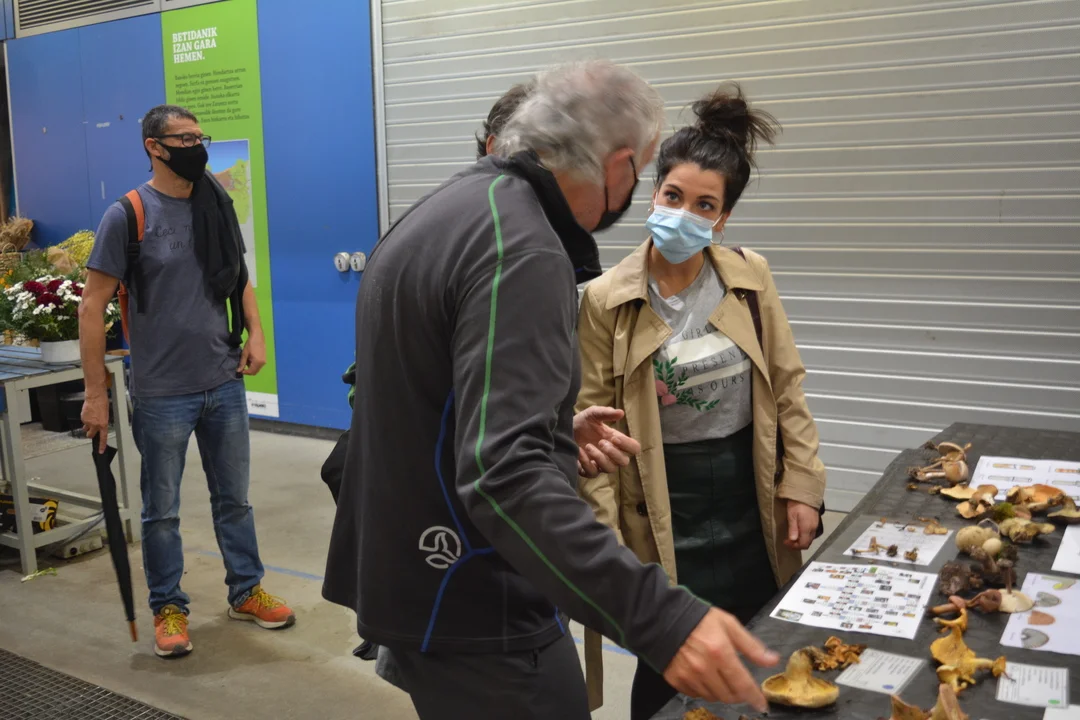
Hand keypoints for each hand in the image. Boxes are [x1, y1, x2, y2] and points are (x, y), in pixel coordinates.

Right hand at [81, 393, 110, 454]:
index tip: (101, 451)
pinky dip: (85, 420)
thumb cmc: (103, 405)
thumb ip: (102, 424)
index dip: (102, 445)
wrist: (95, 397)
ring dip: (87, 426)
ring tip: (91, 418)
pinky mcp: (83, 419)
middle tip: (91, 430)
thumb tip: (98, 429)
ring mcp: (88, 422)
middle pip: (90, 435)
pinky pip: (84, 422)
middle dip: (90, 434)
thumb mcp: (106, 416)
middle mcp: (95, 425)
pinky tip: (88, 414)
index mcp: (103, 425)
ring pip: (86, 428)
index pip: (103, 438)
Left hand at [238, 331, 265, 375]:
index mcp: (258, 362)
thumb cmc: (250, 344)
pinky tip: (250, 359)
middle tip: (242, 367)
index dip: (244, 372)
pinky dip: (254, 365)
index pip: (250, 372)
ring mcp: (264, 361)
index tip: (239, 370)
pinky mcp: (264, 359)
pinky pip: (259, 365)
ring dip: (251, 368)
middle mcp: (262, 363)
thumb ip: (242, 363)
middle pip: (255, 372)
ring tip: (246, 361)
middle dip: (248, 371)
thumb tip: (238, 371)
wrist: (257, 336)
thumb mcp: (244, 354)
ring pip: (257, 369)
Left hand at [573, 406, 640, 477]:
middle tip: (601, 442)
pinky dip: (586, 462)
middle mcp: (611, 454)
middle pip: (624, 462)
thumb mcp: (592, 414)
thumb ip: (606, 413)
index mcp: (616, 441)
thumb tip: (621, 412)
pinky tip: (579, 451)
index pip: (634, 448)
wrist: (563, 430)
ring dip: (600, 458)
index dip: (627, 445)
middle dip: (614, 453)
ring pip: (610, 469)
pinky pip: (592, 473)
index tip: (614, 437)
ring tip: (588, 446)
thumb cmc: (582, 422)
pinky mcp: (588, 470)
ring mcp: (600, 464)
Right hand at [663, 608, 778, 711]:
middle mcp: (704, 668)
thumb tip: (771, 660)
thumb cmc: (699, 619)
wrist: (664, 617)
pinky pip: (695, 695)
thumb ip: (751, 645)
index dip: (755, 697)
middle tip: (739, 685)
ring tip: (720, 677)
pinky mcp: (676, 680)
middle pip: (729, 695)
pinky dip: (703, 690)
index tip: (761, 704)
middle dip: (738, 694)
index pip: (743, 684)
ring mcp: (689, 676)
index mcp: (721, 652)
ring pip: (712, 697)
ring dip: (721, 692)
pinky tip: (704, 677)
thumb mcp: (729, 624)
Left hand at [785, 500, 818, 549]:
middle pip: (807, 543)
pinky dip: (805, 536)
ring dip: (801, 540)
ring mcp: (816, 525)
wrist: (806, 493)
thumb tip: (793, 540)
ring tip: (793, 537)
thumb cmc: (796, 504)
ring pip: (810, 539)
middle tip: (788, 541)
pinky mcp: (816, 522)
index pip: (803, 544)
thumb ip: (793, 529)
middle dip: (797, 545)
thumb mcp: (791, 516)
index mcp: (807, 528)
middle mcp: (813, 529)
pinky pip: (812, 533)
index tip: (786, 543)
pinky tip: (799, 531)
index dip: (794, 546)